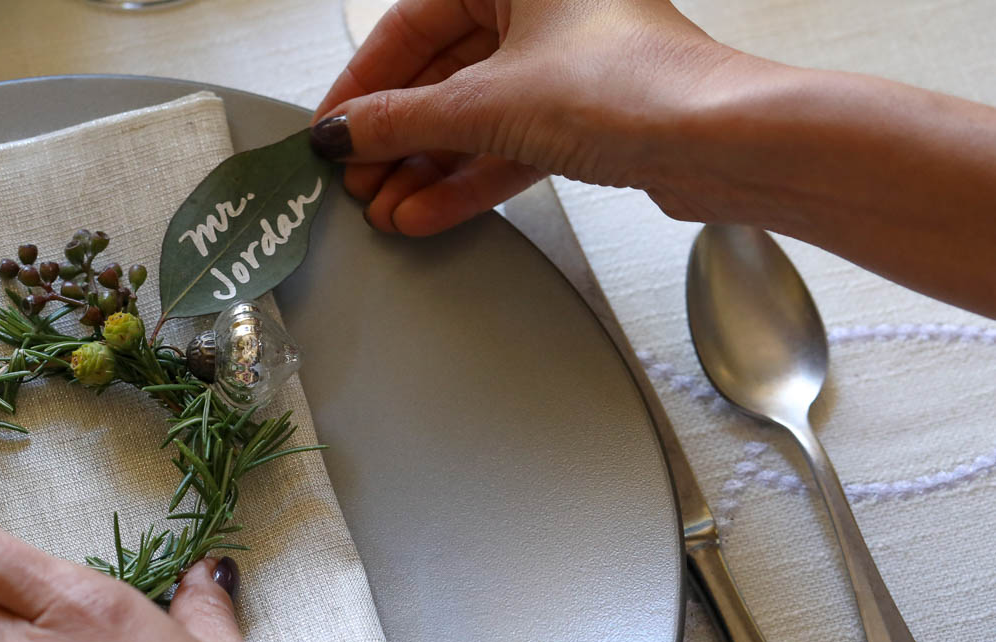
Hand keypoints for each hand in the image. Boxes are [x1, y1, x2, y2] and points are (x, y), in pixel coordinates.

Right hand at [311, 0, 731, 234]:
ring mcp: (569, 63)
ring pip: (475, 115)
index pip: (413, 21)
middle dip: (396, 134)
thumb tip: (342, 132)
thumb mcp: (485, 104)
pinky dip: (469, 178)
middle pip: (443, 72)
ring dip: (426, 165)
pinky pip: (509, 143)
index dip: (364, 81)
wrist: (720, 142)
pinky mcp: (587, 115)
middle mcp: (548, 6)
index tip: (332, 125)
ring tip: (385, 206)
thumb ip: (400, 121)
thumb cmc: (632, 87)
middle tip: (357, 175)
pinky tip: (428, 211)